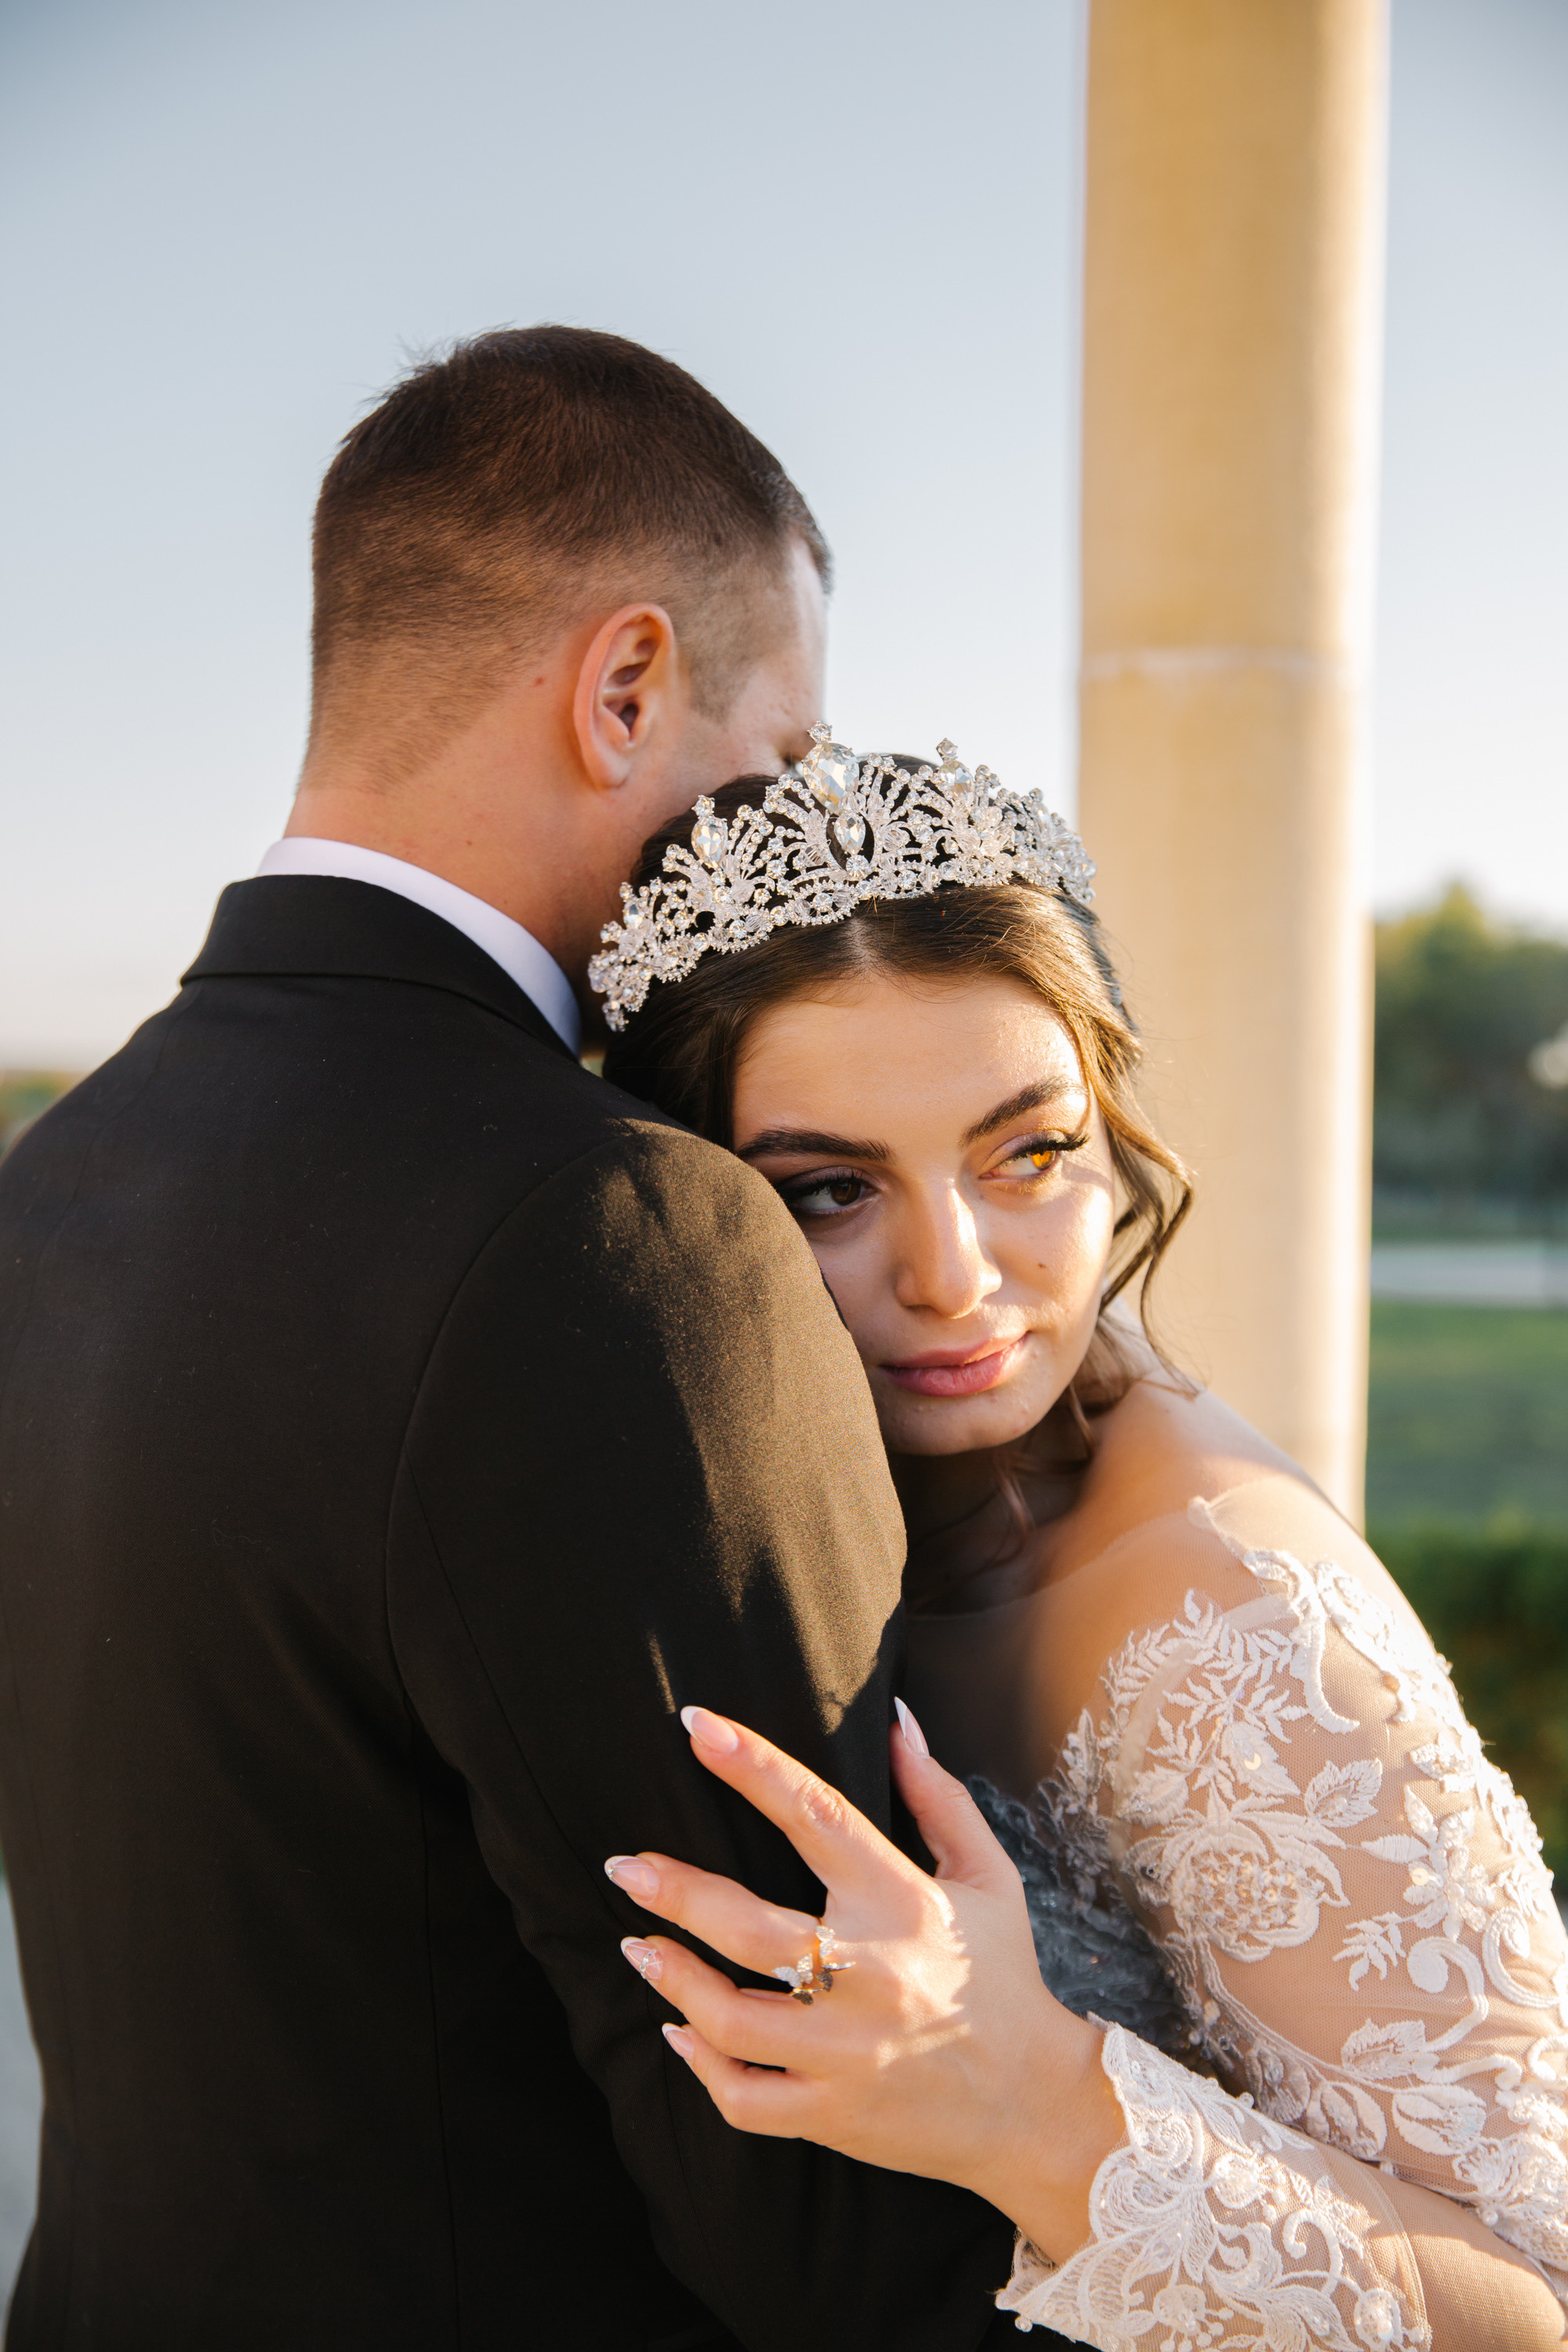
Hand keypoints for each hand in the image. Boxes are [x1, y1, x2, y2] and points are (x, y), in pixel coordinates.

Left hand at [604, 1704, 1121, 2260]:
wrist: (1038, 2105)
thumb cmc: (1004, 1977)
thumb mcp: (989, 1877)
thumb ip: (938, 1795)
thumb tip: (898, 1718)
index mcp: (903, 1902)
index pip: (816, 1815)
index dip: (752, 1765)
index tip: (697, 1725)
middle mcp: (870, 1975)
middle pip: (747, 1927)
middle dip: (674, 1891)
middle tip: (624, 1866)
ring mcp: (848, 2053)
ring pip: (729, 2017)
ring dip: (671, 1976)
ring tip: (637, 1944)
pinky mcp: (834, 2116)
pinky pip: (743, 2096)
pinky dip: (699, 2066)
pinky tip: (678, 2030)